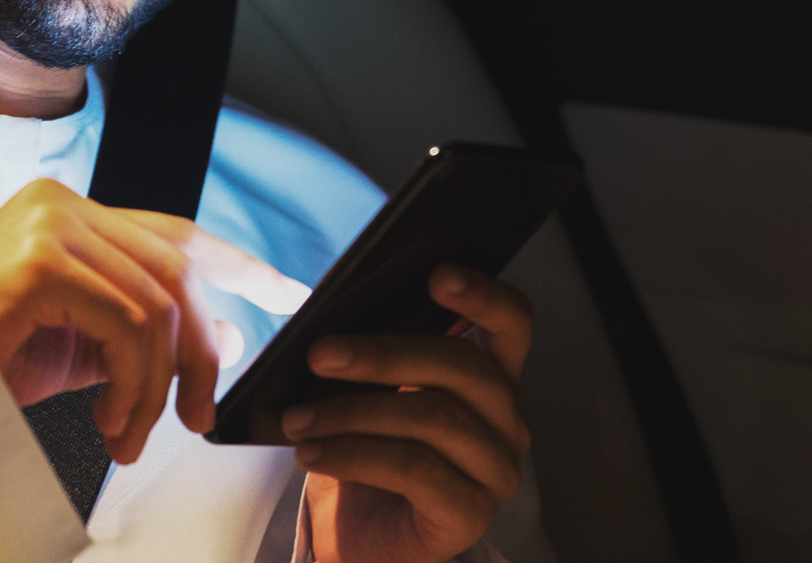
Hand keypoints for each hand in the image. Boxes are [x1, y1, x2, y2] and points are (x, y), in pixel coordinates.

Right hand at [0, 177, 308, 463]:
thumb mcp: (80, 347)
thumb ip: (141, 333)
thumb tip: (223, 338)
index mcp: (70, 213)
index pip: (175, 233)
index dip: (239, 264)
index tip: (288, 291)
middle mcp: (64, 203)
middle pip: (177, 271)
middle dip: (200, 353)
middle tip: (195, 417)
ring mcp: (51, 224)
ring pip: (158, 305)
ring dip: (157, 385)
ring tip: (130, 432)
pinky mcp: (42, 260)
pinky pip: (127, 324)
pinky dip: (133, 383)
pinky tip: (109, 420)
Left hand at [285, 264, 533, 562]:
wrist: (355, 536)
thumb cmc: (366, 451)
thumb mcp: (368, 392)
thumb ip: (374, 354)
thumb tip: (332, 323)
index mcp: (492, 377)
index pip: (513, 323)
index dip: (483, 295)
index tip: (436, 275)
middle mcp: (508, 420)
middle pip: (461, 366)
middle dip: (382, 354)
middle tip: (319, 354)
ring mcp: (495, 470)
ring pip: (433, 417)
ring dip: (352, 412)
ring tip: (298, 419)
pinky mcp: (469, 515)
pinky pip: (415, 470)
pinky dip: (355, 455)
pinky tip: (313, 453)